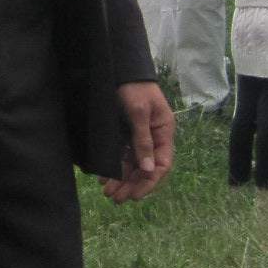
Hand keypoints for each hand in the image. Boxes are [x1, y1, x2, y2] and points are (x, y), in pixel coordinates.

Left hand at [100, 81, 173, 202]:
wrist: (120, 69)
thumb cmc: (134, 88)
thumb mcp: (139, 112)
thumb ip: (143, 141)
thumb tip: (149, 169)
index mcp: (163, 132)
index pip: (161, 165)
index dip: (149, 183)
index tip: (135, 196)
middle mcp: (154, 137)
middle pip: (145, 168)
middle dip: (131, 185)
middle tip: (115, 198)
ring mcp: (139, 135)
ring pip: (132, 164)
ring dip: (121, 179)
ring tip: (107, 192)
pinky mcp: (126, 132)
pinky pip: (122, 154)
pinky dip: (115, 166)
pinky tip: (104, 176)